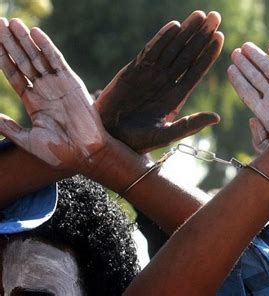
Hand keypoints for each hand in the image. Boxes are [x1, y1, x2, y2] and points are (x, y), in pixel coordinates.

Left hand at [0, 18, 107, 171]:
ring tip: (11, 23)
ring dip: (24, 40)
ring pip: (37, 57)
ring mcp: (58, 84)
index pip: (13, 74)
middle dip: (9, 43)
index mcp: (33, 101)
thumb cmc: (58, 152)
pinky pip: (56, 60)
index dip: (2, 58)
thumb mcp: (27, 140)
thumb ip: (8, 127)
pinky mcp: (71, 82)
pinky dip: (46, 46)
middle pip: (23, 61)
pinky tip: (35, 33)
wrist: (84, 153)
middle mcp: (44, 89)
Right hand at [96, 11, 222, 152]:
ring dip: (186, 32)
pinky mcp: (134, 70)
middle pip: (188, 54)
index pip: (196, 70)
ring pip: (172, 48)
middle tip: (215, 17)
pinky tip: (174, 27)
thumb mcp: (167, 134)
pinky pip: (151, 51)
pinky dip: (162, 38)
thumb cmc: (138, 141)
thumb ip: (190, 125)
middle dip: (201, 36)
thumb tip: (217, 117)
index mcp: (177, 96)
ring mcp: (151, 74)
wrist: (109, 137)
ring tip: (199, 15)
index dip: (208, 54)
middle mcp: (167, 81)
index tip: (220, 38)